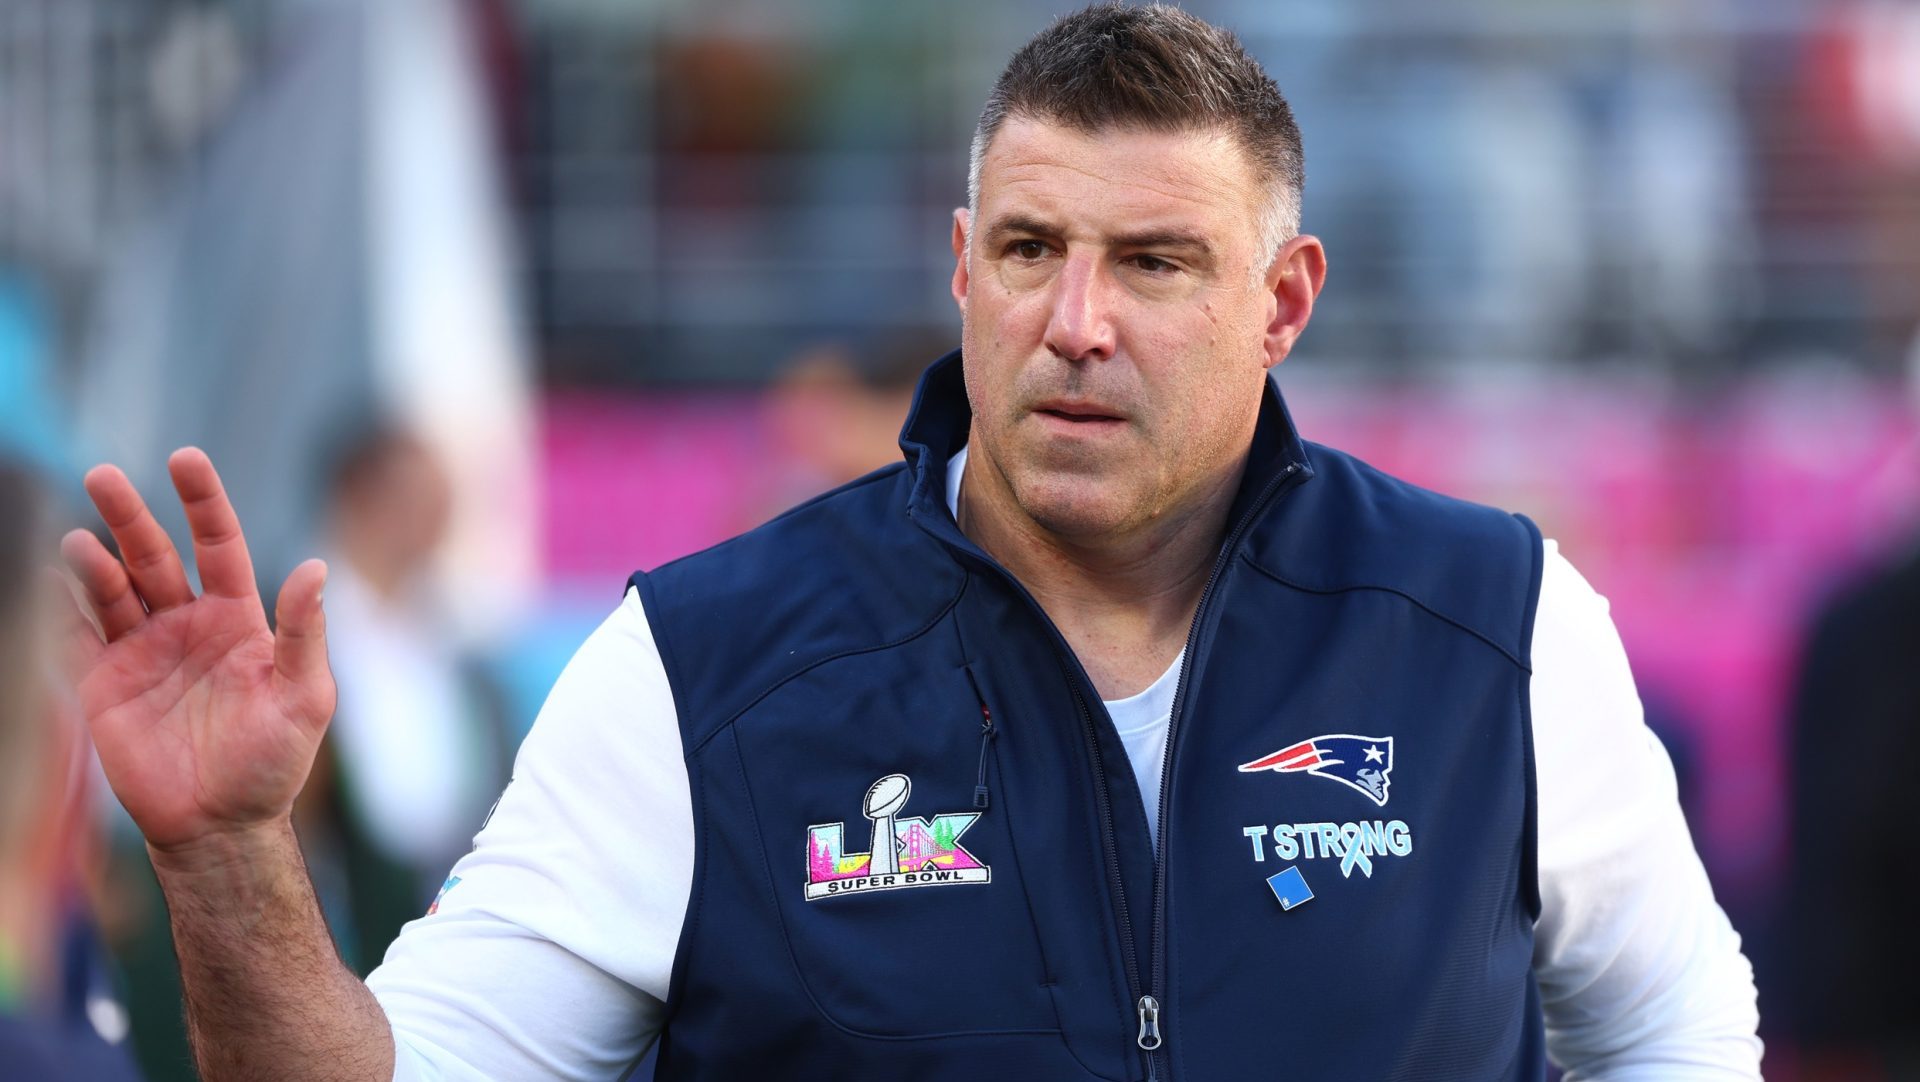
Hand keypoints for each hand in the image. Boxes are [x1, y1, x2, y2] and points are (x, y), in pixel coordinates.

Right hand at [58, 448, 335, 858]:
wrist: (222, 824)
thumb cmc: (274, 763)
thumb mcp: (305, 697)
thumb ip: (304, 633)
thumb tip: (315, 566)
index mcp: (238, 619)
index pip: (218, 545)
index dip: (202, 502)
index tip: (185, 458)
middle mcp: (187, 624)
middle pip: (155, 556)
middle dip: (130, 516)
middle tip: (104, 475)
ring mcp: (143, 651)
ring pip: (113, 590)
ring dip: (94, 561)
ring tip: (78, 541)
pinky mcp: (106, 684)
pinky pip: (78, 636)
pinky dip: (62, 608)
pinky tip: (50, 578)